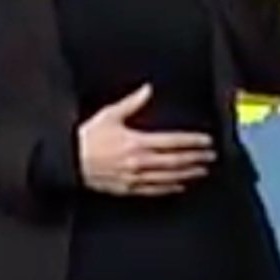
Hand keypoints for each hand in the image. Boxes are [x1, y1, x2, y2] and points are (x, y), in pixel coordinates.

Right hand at [76, 84, 214, 196]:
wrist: (68, 162)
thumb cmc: (86, 138)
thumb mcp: (109, 116)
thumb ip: (131, 103)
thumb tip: (147, 88)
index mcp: (136, 142)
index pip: (172, 142)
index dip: (192, 142)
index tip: (206, 141)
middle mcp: (139, 162)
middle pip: (175, 161)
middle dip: (196, 158)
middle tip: (212, 157)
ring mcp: (135, 178)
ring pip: (168, 177)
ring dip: (188, 173)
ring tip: (203, 170)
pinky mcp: (128, 189)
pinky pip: (154, 190)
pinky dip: (170, 188)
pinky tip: (181, 185)